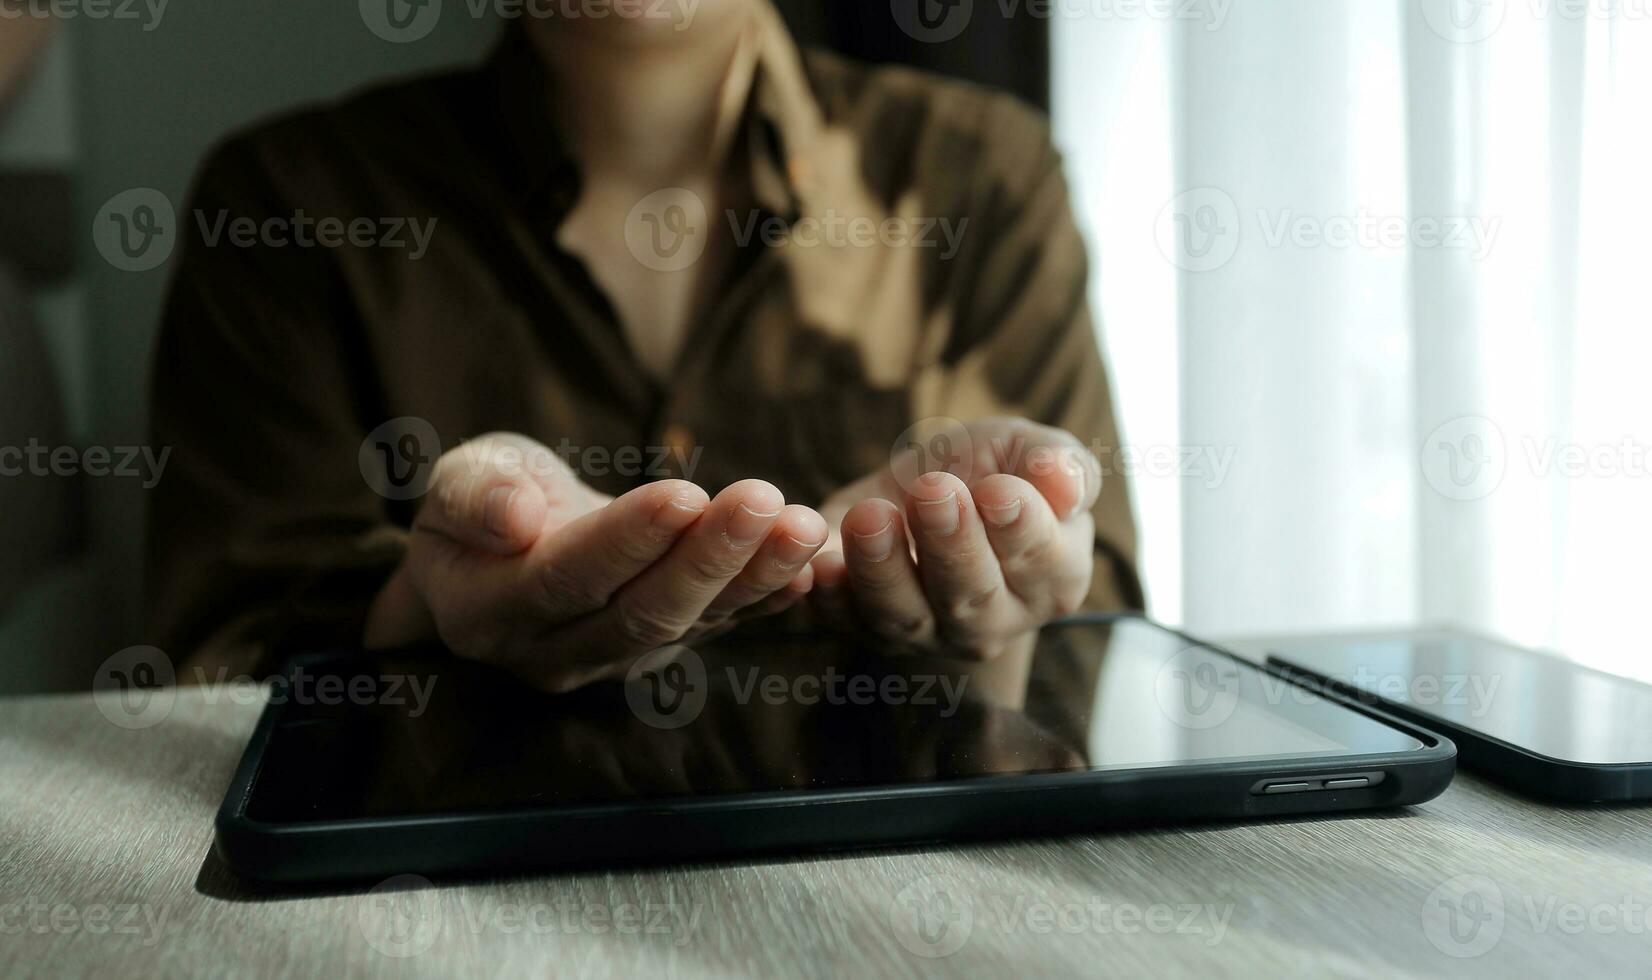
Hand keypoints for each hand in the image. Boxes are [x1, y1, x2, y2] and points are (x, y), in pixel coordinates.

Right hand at [364, 433, 827, 691]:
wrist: (501, 541)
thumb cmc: (479, 499)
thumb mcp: (454, 479)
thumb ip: (472, 498)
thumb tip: (514, 517)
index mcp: (487, 612)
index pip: (567, 580)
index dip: (627, 540)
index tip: (684, 494)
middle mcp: (553, 652)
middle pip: (641, 612)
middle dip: (709, 557)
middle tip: (764, 501)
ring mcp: (613, 659)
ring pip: (690, 623)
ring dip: (753, 574)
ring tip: (804, 526)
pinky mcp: (662, 648)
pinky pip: (718, 627)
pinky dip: (766, 599)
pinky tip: (808, 568)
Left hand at [808, 418, 1100, 659]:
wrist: (918, 488)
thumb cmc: (988, 471)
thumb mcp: (1027, 452)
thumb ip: (1060, 466)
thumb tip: (1067, 484)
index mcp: (1051, 580)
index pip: (1043, 564)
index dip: (1020, 528)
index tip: (997, 489)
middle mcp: (992, 621)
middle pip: (972, 597)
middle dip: (951, 544)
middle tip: (934, 491)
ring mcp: (925, 631)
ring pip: (904, 614)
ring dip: (883, 568)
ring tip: (871, 516)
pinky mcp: (861, 625)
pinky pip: (841, 617)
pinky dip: (828, 594)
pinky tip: (819, 563)